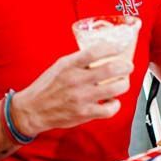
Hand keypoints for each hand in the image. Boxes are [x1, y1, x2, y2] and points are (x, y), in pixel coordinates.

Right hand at [11, 43, 133, 136]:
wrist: (32, 110)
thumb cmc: (47, 86)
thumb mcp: (60, 65)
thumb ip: (80, 59)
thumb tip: (102, 52)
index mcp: (70, 65)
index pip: (96, 51)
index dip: (113, 47)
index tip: (120, 47)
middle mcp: (76, 80)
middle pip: (111, 69)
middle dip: (126, 66)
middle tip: (128, 66)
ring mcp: (81, 98)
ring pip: (115, 89)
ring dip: (124, 84)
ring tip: (122, 82)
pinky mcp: (84, 113)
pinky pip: (109, 109)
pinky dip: (115, 104)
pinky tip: (113, 100)